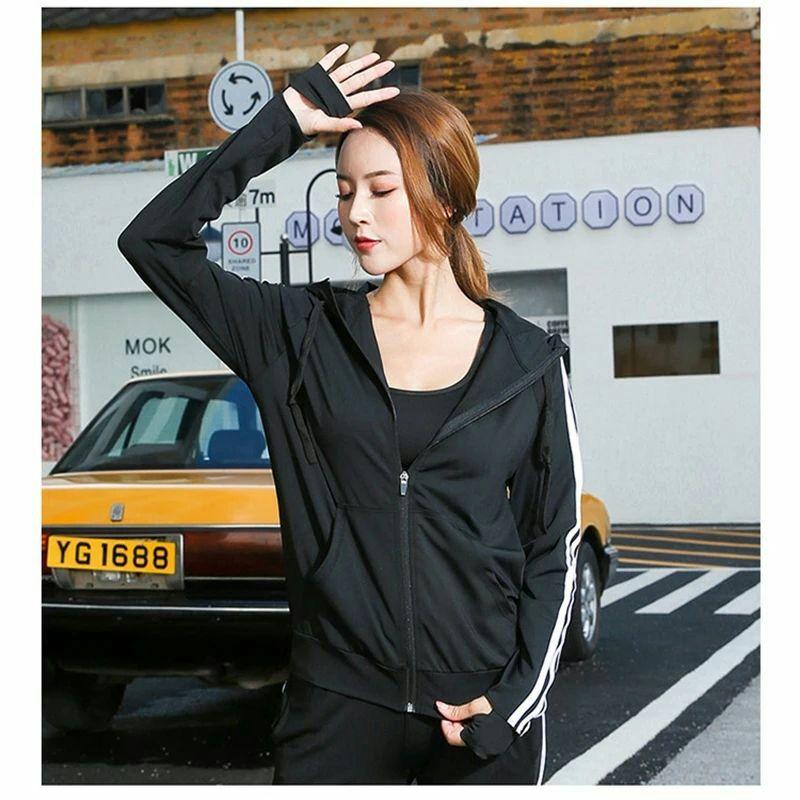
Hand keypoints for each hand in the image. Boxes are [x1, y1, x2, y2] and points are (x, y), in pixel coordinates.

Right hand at [282, 43, 399, 135]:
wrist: (287, 117)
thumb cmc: (304, 125)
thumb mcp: (323, 126)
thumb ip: (340, 125)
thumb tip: (359, 126)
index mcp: (342, 105)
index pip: (366, 98)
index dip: (381, 94)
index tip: (396, 91)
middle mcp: (338, 93)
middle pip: (361, 80)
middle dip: (375, 72)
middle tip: (390, 65)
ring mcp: (328, 83)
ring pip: (348, 70)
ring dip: (361, 62)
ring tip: (375, 56)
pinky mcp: (316, 75)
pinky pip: (328, 62)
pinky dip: (336, 54)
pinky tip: (345, 47)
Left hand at [435, 695, 492, 746]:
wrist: (518, 705)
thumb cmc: (497, 706)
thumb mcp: (474, 706)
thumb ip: (455, 711)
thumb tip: (440, 707)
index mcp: (474, 741)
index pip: (450, 736)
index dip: (446, 723)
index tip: (447, 712)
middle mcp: (482, 748)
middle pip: (459, 738)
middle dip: (456, 724)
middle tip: (459, 711)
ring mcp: (490, 748)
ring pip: (469, 738)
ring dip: (465, 726)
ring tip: (471, 713)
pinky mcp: (496, 745)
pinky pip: (479, 739)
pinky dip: (475, 729)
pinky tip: (479, 718)